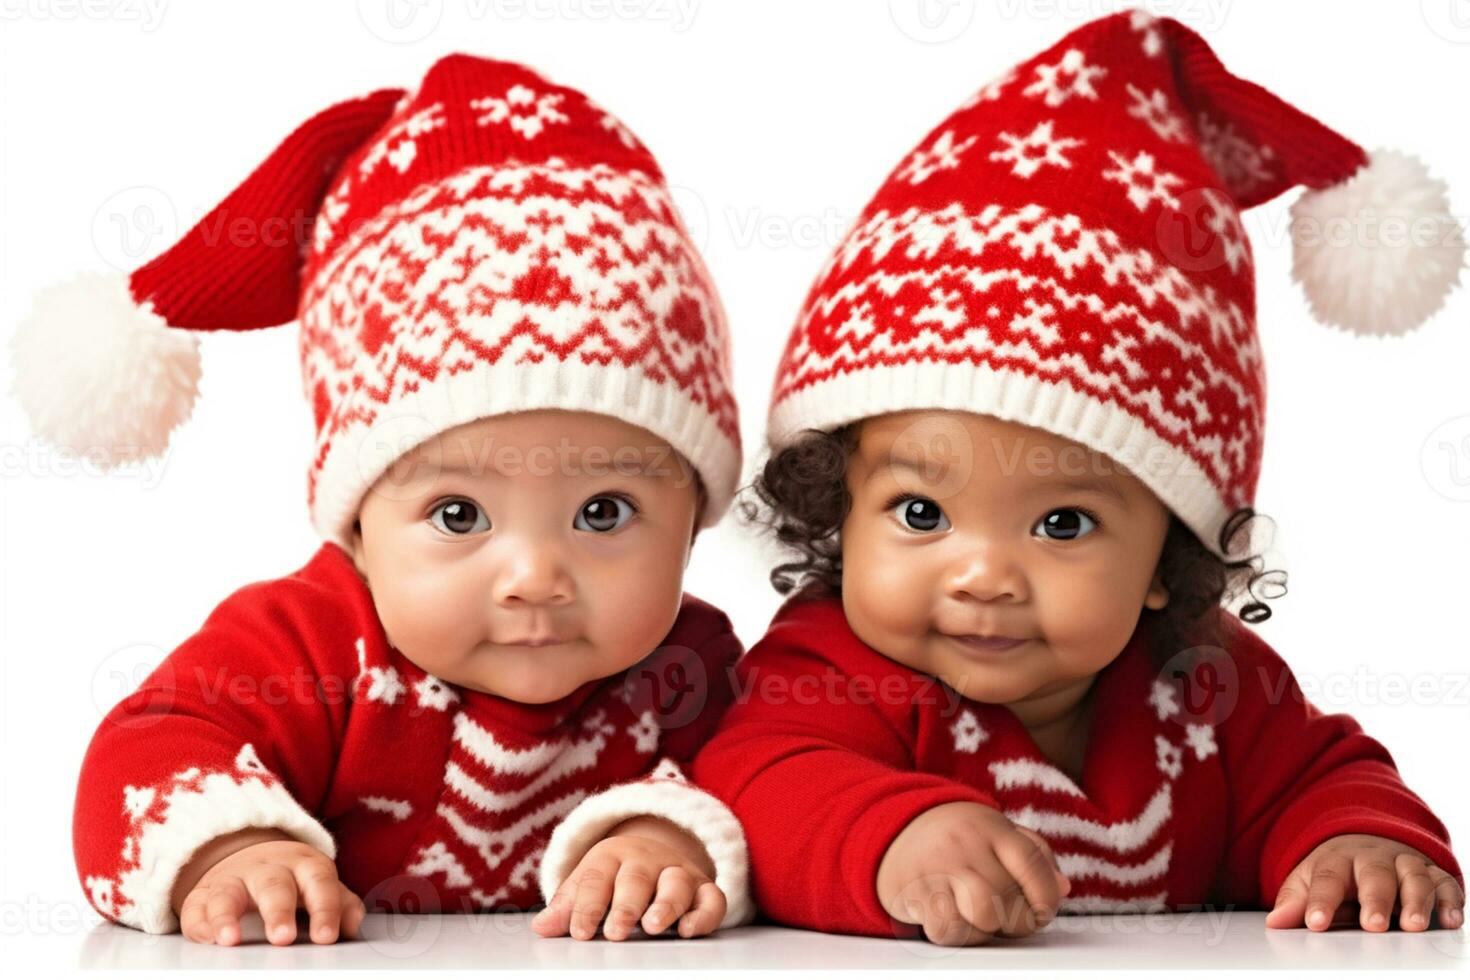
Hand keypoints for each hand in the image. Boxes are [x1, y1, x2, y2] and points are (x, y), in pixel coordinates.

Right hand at [170, 827, 365, 945]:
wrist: (248, 853)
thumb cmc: (292, 878)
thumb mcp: (319, 884)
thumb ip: (341, 903)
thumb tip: (354, 926)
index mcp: (303, 866)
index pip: (318, 883)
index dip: (324, 909)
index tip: (326, 937)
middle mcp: (267, 870)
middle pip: (273, 886)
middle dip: (277, 911)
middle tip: (283, 938)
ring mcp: (232, 880)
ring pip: (228, 894)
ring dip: (227, 916)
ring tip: (230, 939)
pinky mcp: (203, 895)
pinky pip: (195, 907)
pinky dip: (199, 924)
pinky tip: (206, 939)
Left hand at [531, 815, 724, 940]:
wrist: (655, 849)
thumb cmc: (615, 874)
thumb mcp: (588, 882)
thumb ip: (567, 905)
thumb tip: (542, 926)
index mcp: (611, 857)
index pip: (596, 879)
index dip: (587, 905)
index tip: (579, 931)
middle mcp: (646, 861)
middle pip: (635, 879)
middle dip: (626, 906)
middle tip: (616, 931)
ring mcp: (677, 873)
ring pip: (675, 884)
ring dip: (666, 904)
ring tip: (652, 926)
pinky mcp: (703, 888)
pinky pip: (711, 897)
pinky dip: (705, 913)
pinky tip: (690, 930)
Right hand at [876, 800, 1070, 945]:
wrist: (895, 829)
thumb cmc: (958, 838)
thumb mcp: (997, 832)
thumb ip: (1035, 856)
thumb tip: (1063, 888)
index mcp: (991, 827)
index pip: (1032, 863)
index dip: (1046, 896)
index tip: (1043, 910)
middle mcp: (965, 844)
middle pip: (1006, 898)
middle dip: (1015, 921)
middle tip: (1008, 919)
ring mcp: (937, 867)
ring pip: (981, 915)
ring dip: (986, 930)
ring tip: (981, 921)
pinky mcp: (914, 890)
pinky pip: (947, 928)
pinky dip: (956, 935)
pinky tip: (954, 920)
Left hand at [1266, 833, 1464, 931]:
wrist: (1367, 841)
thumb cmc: (1337, 871)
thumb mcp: (1309, 880)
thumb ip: (1295, 901)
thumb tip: (1276, 922)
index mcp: (1338, 859)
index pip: (1327, 878)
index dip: (1321, 900)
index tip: (1315, 922)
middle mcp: (1374, 859)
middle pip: (1375, 874)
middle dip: (1375, 899)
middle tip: (1373, 925)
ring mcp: (1406, 865)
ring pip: (1414, 876)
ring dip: (1416, 900)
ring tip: (1413, 925)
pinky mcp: (1434, 875)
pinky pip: (1446, 883)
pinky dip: (1450, 900)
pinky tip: (1449, 920)